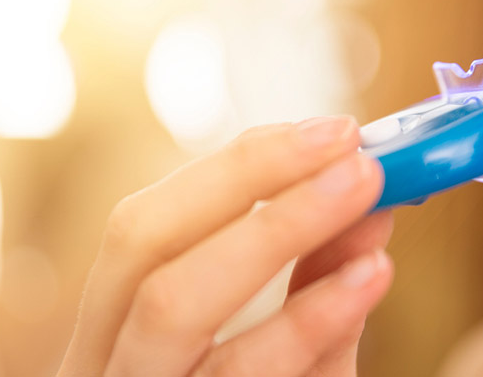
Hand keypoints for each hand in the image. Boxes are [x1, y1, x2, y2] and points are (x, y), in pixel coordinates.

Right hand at [57, 116, 393, 376]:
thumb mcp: (279, 344)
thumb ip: (311, 275)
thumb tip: (367, 196)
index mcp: (117, 328)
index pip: (148, 223)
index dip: (238, 167)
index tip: (332, 130)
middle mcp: (108, 370)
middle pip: (147, 254)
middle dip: (256, 192)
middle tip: (357, 158)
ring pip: (174, 314)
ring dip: (281, 242)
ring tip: (374, 204)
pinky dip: (306, 326)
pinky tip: (368, 282)